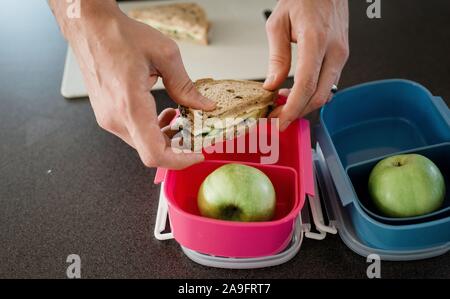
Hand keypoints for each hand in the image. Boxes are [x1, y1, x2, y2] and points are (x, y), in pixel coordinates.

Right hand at [49, 0, 214, 168]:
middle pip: (151, 151)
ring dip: (164, 137)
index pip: (155, 153)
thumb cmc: (119, 36)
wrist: (89, 27)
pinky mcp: (106, 114)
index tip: (196, 154)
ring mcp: (108, 118)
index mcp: (130, 105)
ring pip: (142, 143)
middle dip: (177, 146)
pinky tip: (162, 114)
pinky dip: (152, 129)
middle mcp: (115, 118)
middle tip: (194, 133)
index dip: (179, 161)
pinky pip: (133, 132)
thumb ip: (185, 86)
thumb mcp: (164, 55)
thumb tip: (204, 105)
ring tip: (179, 119)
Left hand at [263, 0, 348, 130]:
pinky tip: (296, 93)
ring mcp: (341, 54)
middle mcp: (334, 50)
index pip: (306, 85)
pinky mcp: (342, 56)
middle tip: (278, 118)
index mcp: (316, 39)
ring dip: (305, 104)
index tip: (280, 120)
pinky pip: (329, 83)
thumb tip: (272, 85)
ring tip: (283, 105)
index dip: (293, 108)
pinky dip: (313, 94)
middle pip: (319, 96)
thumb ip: (277, 57)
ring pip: (326, 93)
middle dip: (298, 112)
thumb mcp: (278, 23)